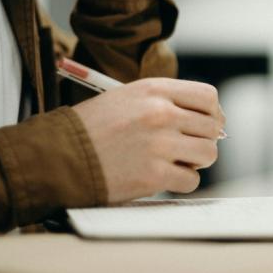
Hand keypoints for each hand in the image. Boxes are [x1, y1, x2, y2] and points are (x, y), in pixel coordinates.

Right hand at [72, 78, 224, 202]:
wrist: (59, 157)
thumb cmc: (93, 128)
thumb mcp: (127, 98)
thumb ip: (166, 102)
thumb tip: (210, 119)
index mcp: (155, 90)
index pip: (208, 97)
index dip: (212, 113)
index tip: (206, 124)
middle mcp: (161, 113)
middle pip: (212, 127)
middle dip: (203, 139)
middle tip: (186, 147)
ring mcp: (159, 144)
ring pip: (208, 154)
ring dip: (195, 161)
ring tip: (175, 161)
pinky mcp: (154, 175)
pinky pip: (191, 180)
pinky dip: (181, 182)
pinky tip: (162, 177)